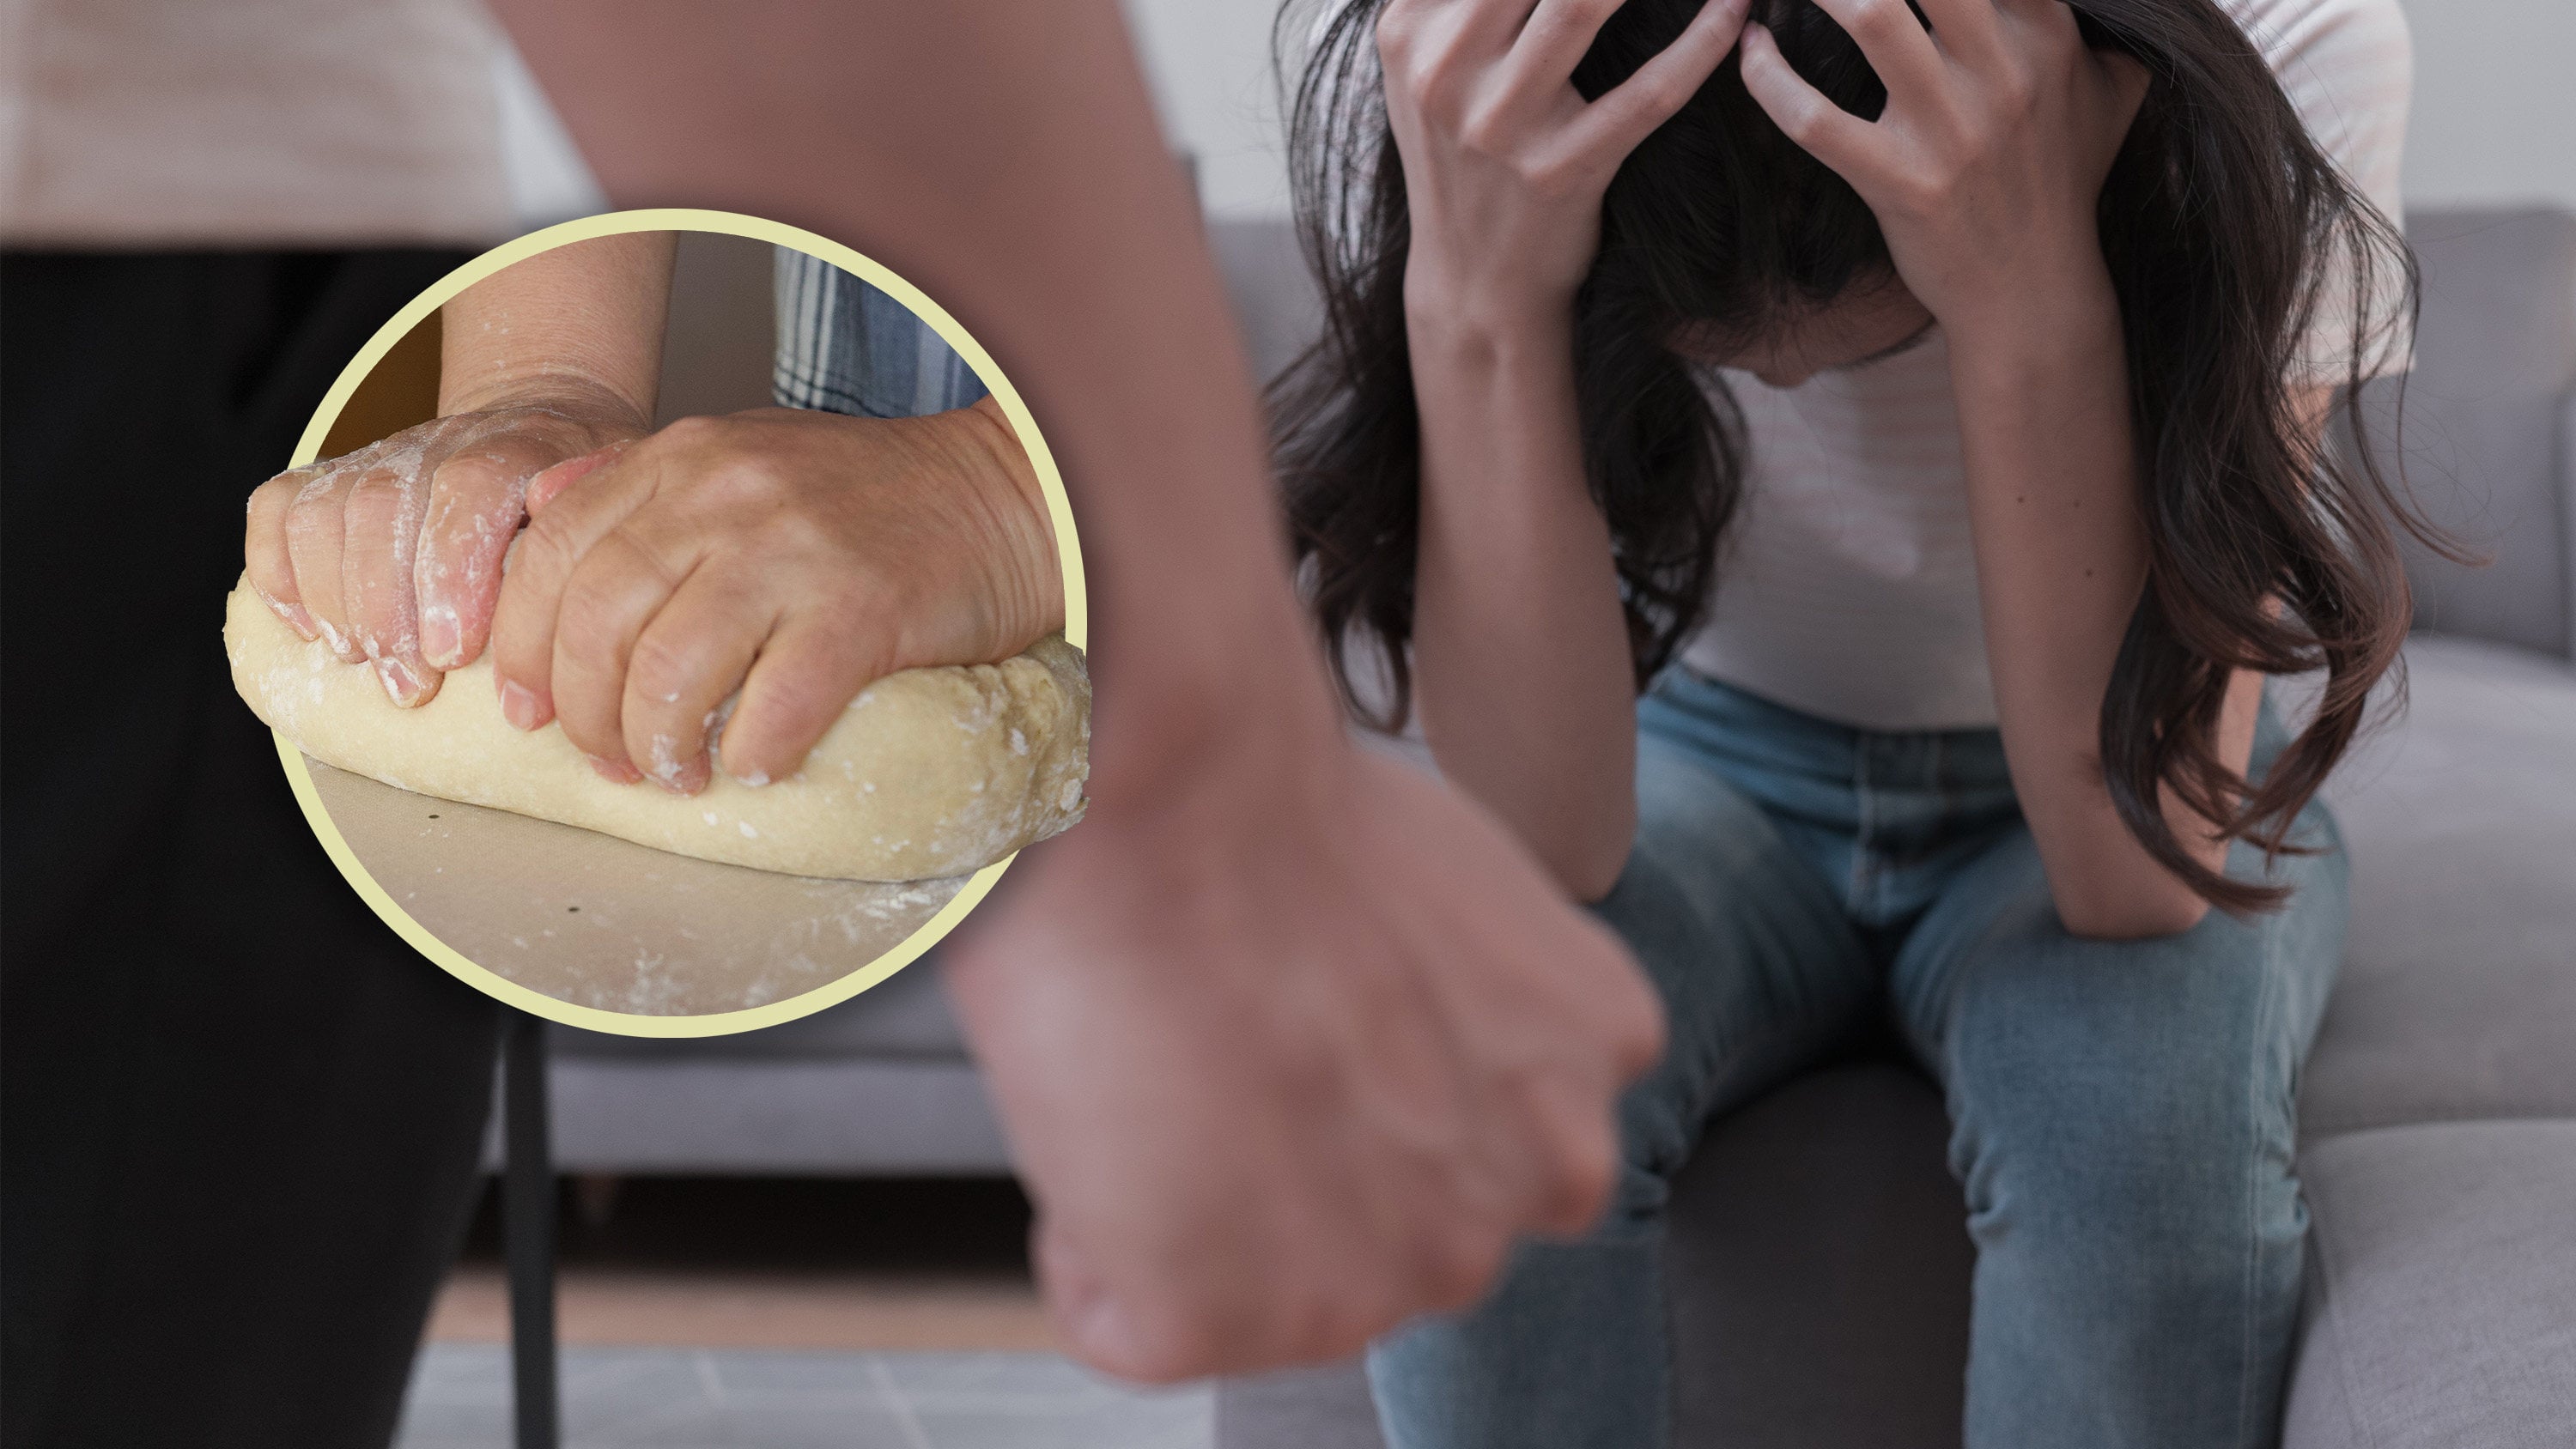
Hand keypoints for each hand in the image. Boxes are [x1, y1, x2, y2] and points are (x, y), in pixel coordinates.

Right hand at [242, 397, 648, 705]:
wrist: (544, 423)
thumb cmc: (584, 501)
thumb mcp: (622, 511)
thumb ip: (610, 550)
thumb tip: (588, 620)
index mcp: (523, 446)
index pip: (471, 487)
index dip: (452, 569)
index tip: (455, 653)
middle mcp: (445, 443)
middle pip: (386, 505)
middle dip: (387, 608)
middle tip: (410, 685)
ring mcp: (385, 455)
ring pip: (330, 510)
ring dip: (337, 598)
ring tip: (363, 662)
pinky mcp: (336, 475)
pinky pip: (279, 508)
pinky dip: (279, 568)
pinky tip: (307, 627)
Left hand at [488, 398, 1060, 791]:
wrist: (1004, 495)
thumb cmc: (875, 495)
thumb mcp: (745, 452)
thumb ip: (642, 482)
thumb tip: (539, 514)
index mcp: (684, 459)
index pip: (554, 553)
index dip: (521, 645)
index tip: (527, 710)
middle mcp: (725, 494)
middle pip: (597, 621)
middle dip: (584, 715)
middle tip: (609, 763)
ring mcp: (793, 551)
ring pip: (668, 671)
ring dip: (656, 747)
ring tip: (677, 776)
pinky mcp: (861, 612)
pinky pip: (774, 707)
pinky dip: (750, 754)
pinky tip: (755, 766)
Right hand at [943, 724, 1664, 1380]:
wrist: (1167, 792)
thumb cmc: (1271, 796)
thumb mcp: (1456, 890)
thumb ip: (1468, 1006)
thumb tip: (1396, 1035)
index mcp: (1598, 1053)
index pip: (1484, 1136)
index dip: (1362, 1080)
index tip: (1303, 1013)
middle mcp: (1537, 1183)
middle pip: (1397, 1226)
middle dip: (1309, 1162)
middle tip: (1224, 1036)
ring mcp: (1398, 1271)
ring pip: (1273, 1290)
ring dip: (1204, 1207)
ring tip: (1163, 1059)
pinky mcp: (1234, 1321)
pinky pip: (1130, 1322)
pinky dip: (1088, 1239)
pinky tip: (1102, 1108)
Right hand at [1379, 0, 1746, 332]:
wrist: (1474, 279)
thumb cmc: (1464, 152)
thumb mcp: (1430, 64)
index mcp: (1411, 30)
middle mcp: (1445, 71)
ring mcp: (1500, 126)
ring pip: (1583, 3)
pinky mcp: (1562, 173)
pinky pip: (1649, 93)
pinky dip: (1703, 41)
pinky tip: (1736, 7)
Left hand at [1739, 0, 2148, 337]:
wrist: (2034, 290)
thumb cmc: (2065, 184)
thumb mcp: (2115, 94)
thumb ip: (2106, 28)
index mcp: (2047, 38)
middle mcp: (2001, 73)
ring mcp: (1948, 129)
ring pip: (1873, 17)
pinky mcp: (1897, 181)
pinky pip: (1814, 119)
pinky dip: (1769, 78)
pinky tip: (1751, 47)